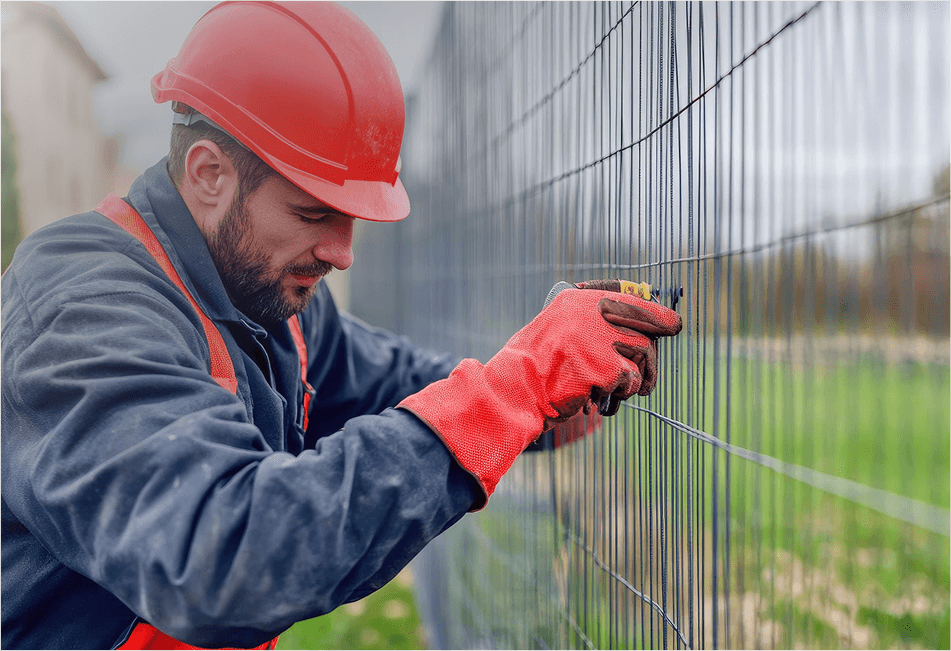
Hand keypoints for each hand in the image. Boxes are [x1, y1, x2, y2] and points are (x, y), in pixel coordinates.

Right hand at [399, 283, 681, 505]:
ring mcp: (599, 338)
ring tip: (613, 392)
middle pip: (645, 330)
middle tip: (648, 382)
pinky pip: (630, 381)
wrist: (515, 391)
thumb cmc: (534, 369)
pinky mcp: (603, 366)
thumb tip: (638, 329)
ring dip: (633, 380)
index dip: (656, 313)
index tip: (673, 324)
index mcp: (577, 302)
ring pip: (642, 356)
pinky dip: (619, 394)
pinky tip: (597, 397)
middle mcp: (591, 313)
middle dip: (649, 359)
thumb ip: (590, 323)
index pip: (630, 296)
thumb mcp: (557, 331)